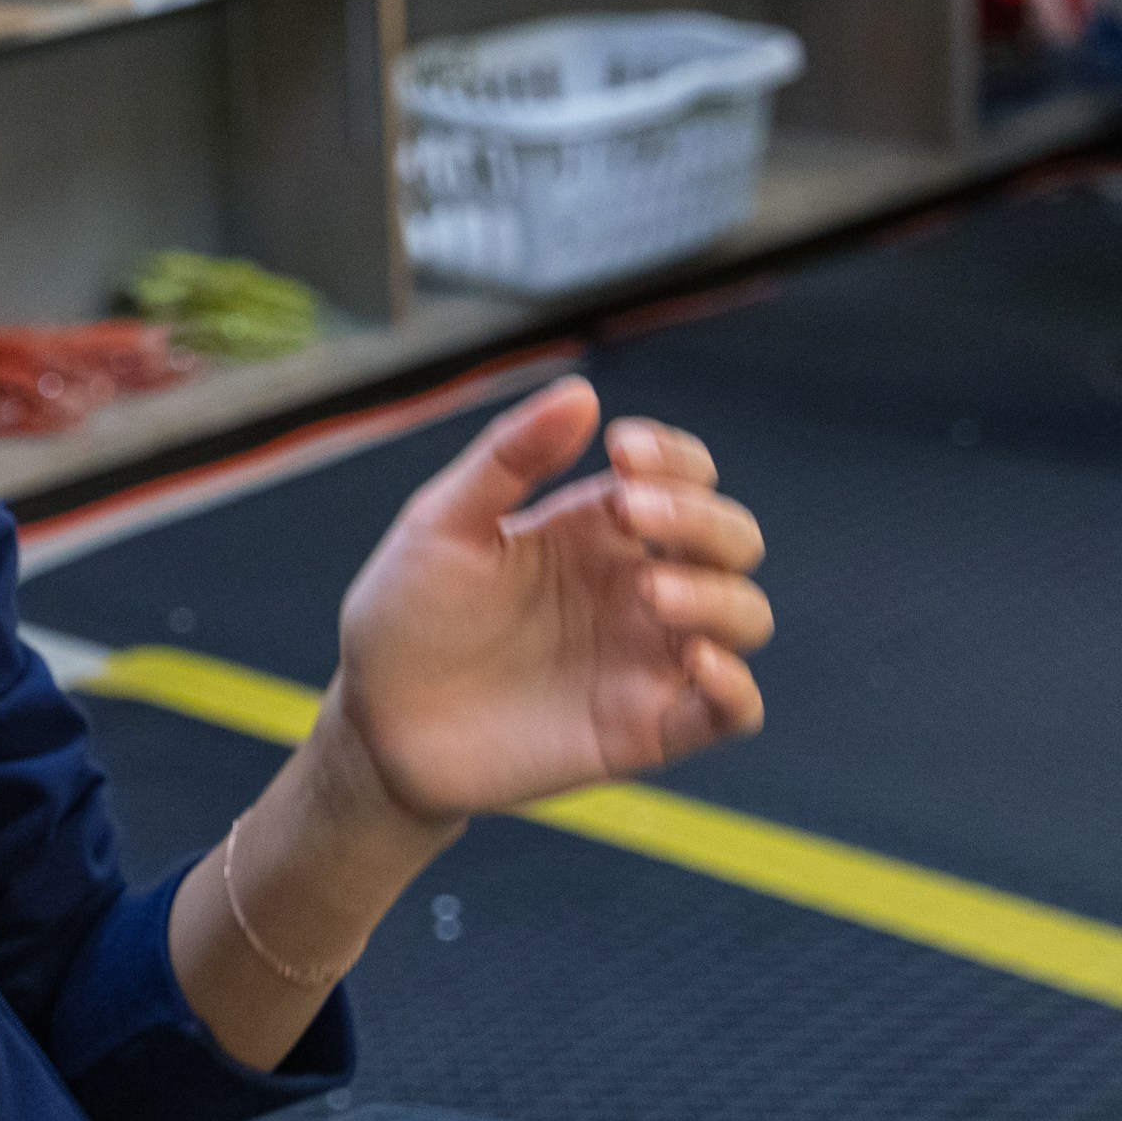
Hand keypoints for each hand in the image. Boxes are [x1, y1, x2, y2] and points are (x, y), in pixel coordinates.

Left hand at [328, 378, 771, 822]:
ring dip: (718, 594)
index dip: (674, 457)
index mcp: (594, 529)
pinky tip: (698, 661)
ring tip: (650, 591)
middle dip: (700, 517)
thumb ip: (508, 458)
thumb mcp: (442, 523)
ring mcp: (645, 657)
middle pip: (730, 539)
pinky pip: (732, 711)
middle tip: (632, 512)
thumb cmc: (406, 614)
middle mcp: (633, 587)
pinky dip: (736, 687)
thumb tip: (582, 391)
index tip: (622, 451)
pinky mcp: (645, 729)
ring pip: (745, 616)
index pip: (682, 477)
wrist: (376, 721)